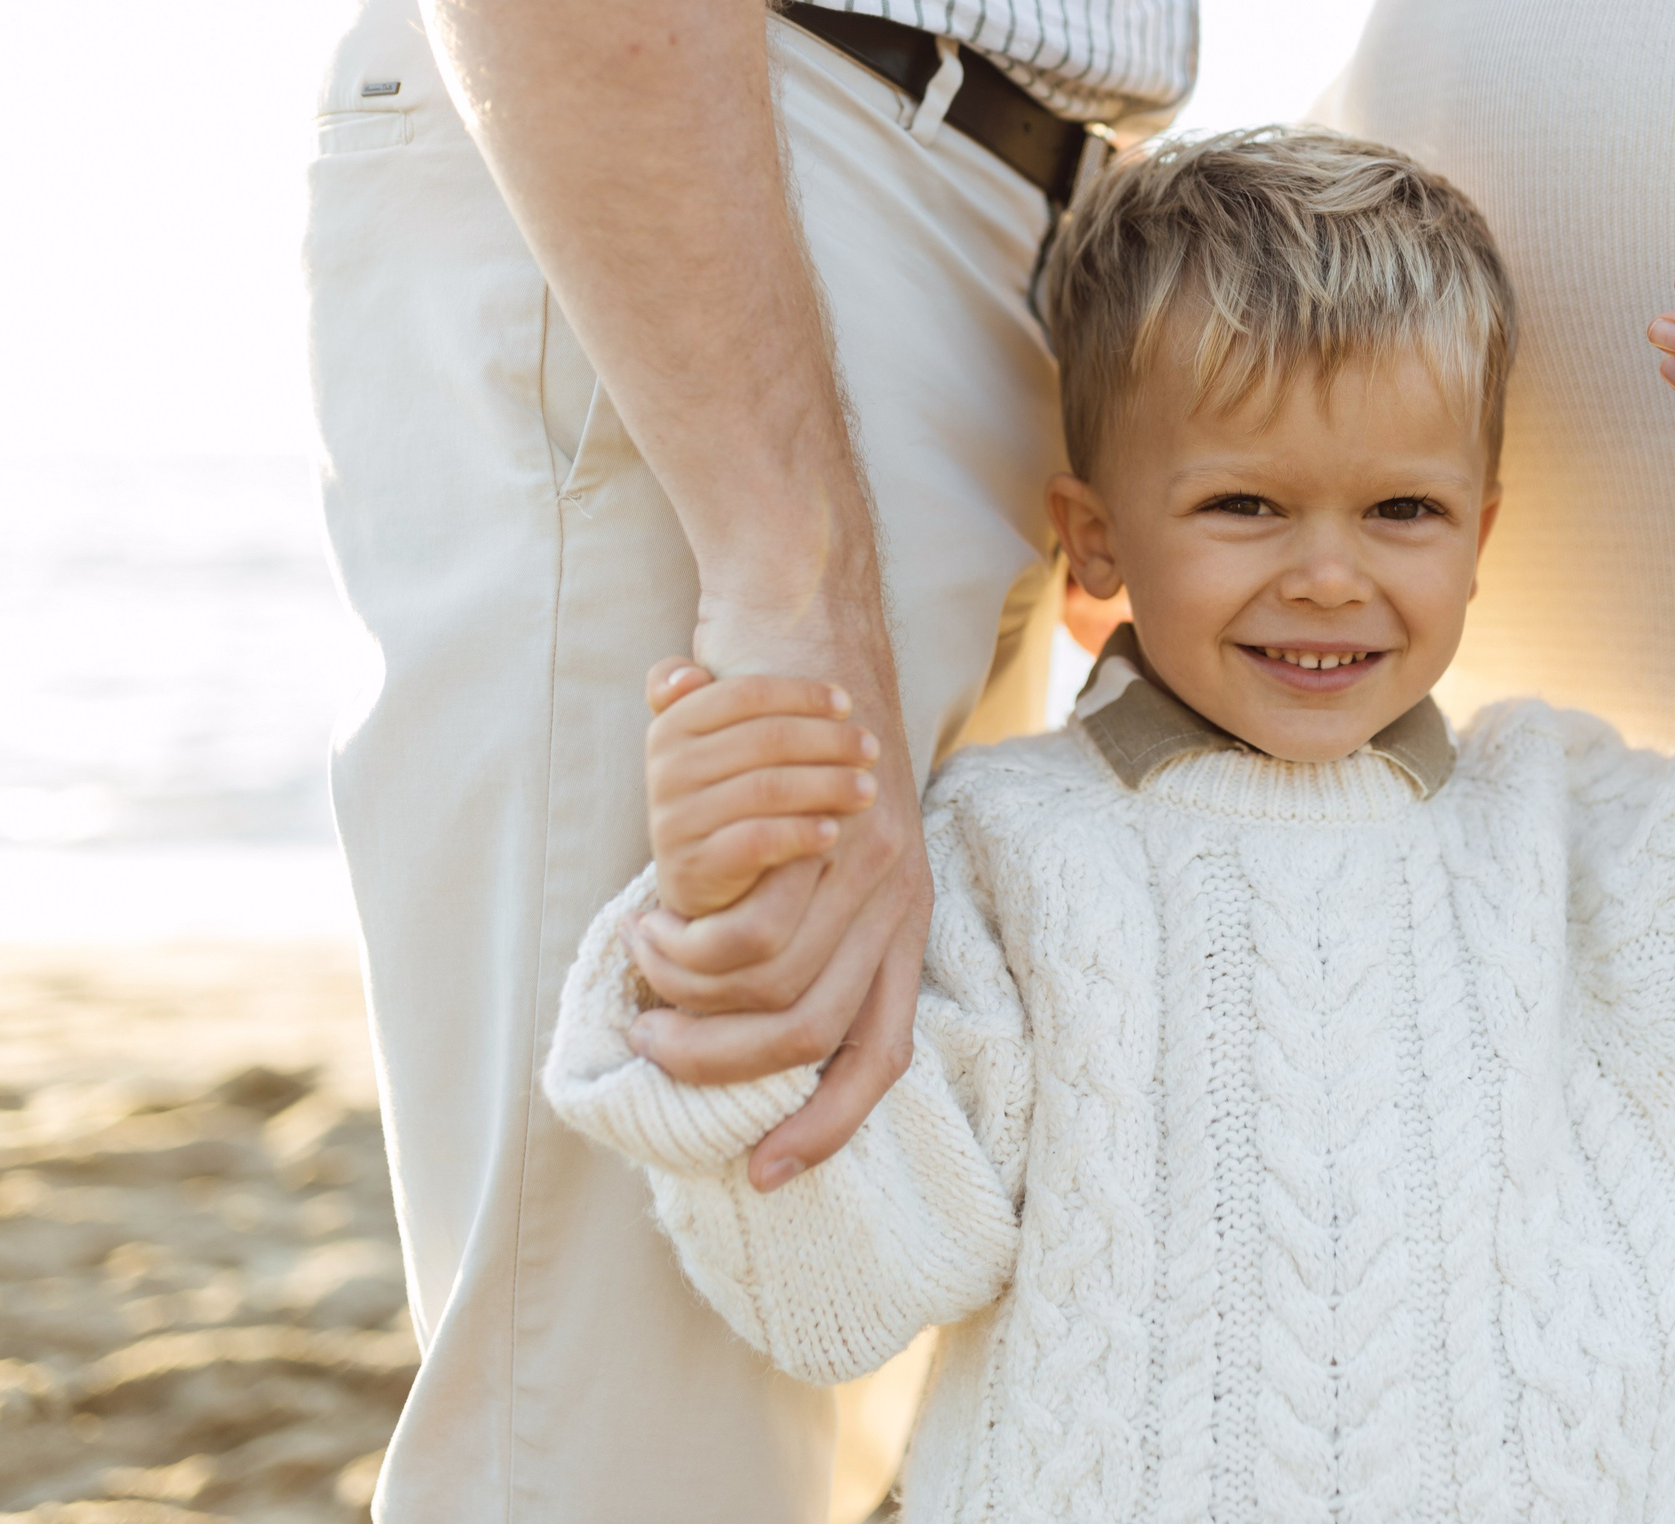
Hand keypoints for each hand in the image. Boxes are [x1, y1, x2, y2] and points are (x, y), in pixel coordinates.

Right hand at [620, 593, 932, 1192]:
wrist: (814, 626)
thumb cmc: (808, 742)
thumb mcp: (822, 842)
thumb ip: (791, 917)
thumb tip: (736, 1003)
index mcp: (905, 923)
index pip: (884, 1053)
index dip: (830, 1126)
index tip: (770, 1176)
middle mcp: (900, 902)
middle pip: (818, 1037)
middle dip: (725, 1070)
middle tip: (654, 1047)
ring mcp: (868, 867)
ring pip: (772, 990)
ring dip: (690, 999)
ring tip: (643, 969)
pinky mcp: (823, 831)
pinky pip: (744, 929)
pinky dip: (687, 944)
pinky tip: (651, 916)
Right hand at [640, 660, 878, 918]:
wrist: (698, 877)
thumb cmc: (722, 795)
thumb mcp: (708, 743)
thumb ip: (706, 700)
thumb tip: (690, 675)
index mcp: (672, 725)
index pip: (745, 693)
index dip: (802, 694)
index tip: (847, 705)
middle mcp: (667, 769)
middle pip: (766, 739)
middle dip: (829, 741)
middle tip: (872, 749)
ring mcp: (675, 818)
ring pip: (767, 788)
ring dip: (829, 786)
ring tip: (867, 790)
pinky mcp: (693, 865)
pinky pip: (757, 839)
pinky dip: (801, 833)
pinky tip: (834, 831)